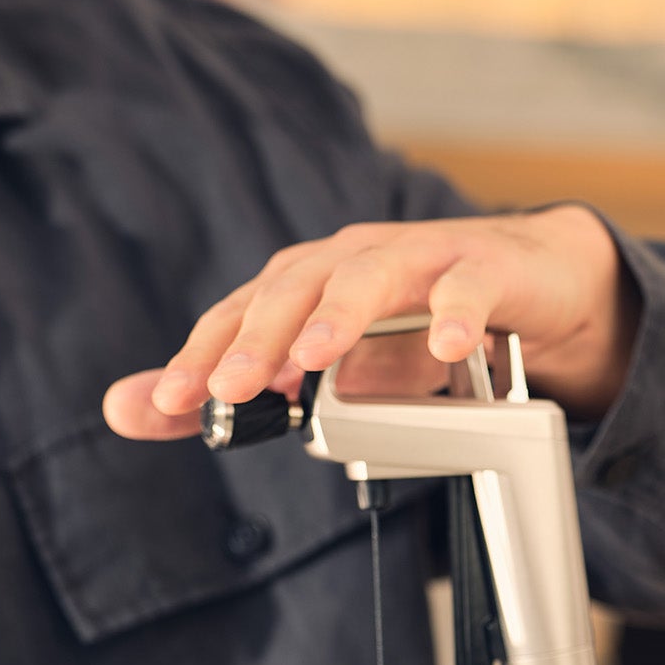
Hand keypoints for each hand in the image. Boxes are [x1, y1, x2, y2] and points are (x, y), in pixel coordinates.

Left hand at [101, 203, 636, 439]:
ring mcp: (420, 256)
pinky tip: (448, 347)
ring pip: (370, 275)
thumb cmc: (421, 320)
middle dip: (256, 339)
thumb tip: (133, 409)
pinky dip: (457, 313)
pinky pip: (468, 285)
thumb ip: (248, 394)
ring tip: (314, 361)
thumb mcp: (335, 369)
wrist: (531, 281)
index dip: (201, 356)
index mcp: (308, 282)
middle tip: (228, 389)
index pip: (240, 315)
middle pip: (293, 289)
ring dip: (339, 316)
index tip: (168, 404)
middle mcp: (353, 259)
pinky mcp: (487, 265)